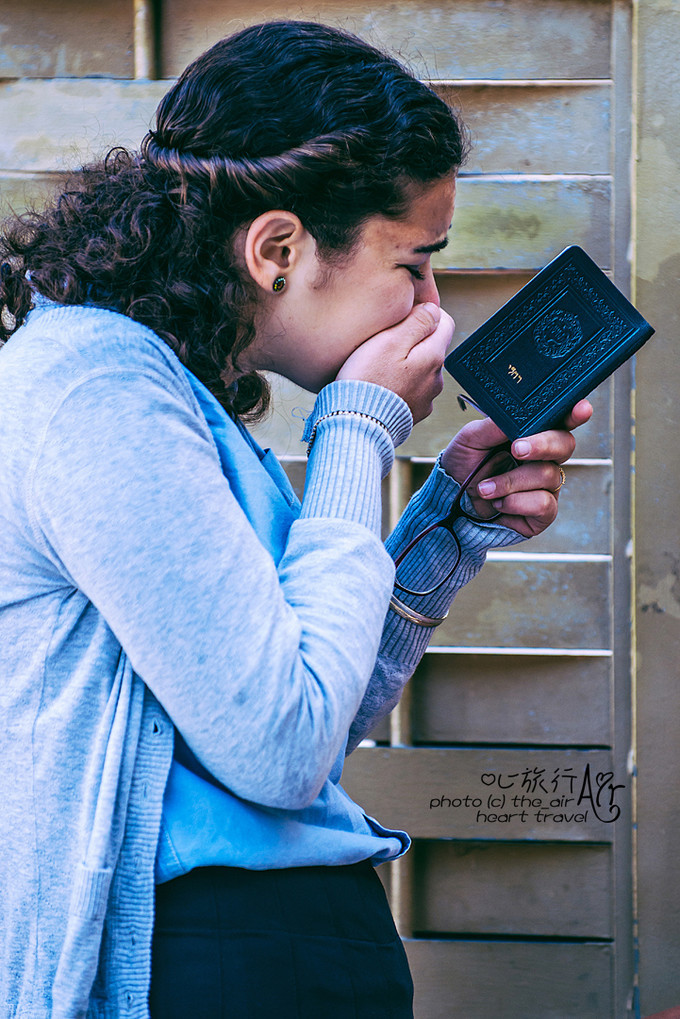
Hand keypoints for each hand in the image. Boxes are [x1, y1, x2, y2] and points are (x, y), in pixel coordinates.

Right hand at [336, 303, 454, 423]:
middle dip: (412, 341)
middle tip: (382, 346)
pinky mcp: (413, 414)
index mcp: (433, 357)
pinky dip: (399, 385)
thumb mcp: (389, 340)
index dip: (423, 314)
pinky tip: (381, 387)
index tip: (400, 322)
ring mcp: (426, 399)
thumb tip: (434, 309)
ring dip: (404, 365)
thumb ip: (417, 321)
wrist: (355, 424)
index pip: (445, 322)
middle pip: (431, 346)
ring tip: (378, 369)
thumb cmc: (367, 380)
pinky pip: (411, 390)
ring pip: (420, 369)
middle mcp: (436, 379)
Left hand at [439, 400, 592, 537]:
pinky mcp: (542, 512)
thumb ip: (495, 425)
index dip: (574, 413)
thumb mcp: (471, 438)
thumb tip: (518, 416)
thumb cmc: (464, 466)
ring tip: (485, 488)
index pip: (559, 420)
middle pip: (565, 444)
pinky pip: (543, 504)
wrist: (451, 501)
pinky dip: (516, 502)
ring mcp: (545, 486)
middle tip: (516, 449)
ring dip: (511, 481)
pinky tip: (499, 503)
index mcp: (531, 435)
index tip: (581, 408)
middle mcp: (544, 458)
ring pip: (548, 475)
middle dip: (542, 445)